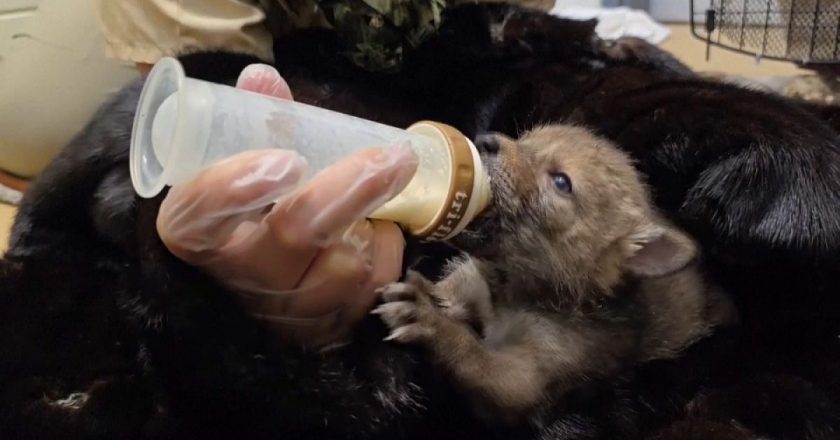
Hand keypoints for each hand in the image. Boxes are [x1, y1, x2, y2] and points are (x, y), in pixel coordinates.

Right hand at [156, 64, 418, 347]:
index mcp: (199, 233)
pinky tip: (379, 235)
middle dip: (348, 190)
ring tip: (376, 198)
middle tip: (393, 158)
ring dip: (372, 225)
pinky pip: (375, 286)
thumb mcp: (247, 168)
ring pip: (345, 264)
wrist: (272, 290)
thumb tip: (263, 79)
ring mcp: (285, 311)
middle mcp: (239, 276)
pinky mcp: (327, 331)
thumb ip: (255, 123)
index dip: (235, 188)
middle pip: (292, 235)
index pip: (198, 215)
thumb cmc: (258, 214)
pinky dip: (386, 251)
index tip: (286, 161)